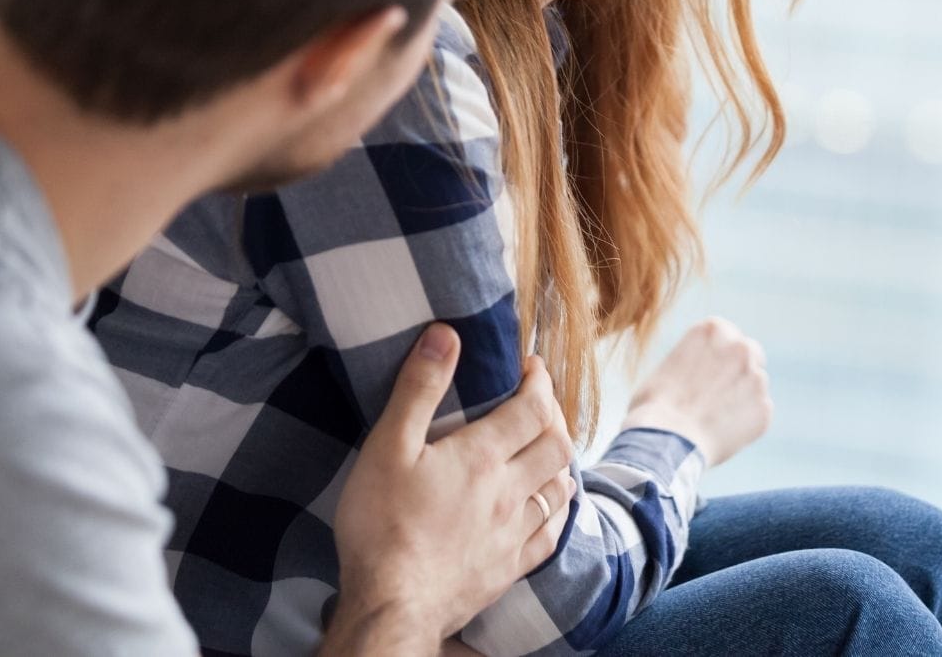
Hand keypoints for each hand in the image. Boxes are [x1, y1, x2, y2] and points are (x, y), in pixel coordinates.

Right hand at [322, 324, 575, 654]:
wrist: (392, 606)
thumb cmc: (381, 525)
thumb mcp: (388, 446)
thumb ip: (418, 389)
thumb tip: (446, 335)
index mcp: (481, 457)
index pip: (532, 407)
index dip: (538, 381)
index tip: (530, 366)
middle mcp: (509, 492)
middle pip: (555, 444)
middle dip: (552, 414)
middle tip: (536, 401)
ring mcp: (513, 534)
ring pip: (560, 488)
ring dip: (559, 460)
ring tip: (544, 447)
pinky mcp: (509, 569)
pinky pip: (551, 534)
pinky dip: (557, 510)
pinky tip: (547, 506)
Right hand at [622, 316, 771, 467]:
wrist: (666, 440)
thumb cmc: (655, 405)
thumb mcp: (669, 367)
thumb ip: (693, 361)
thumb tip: (700, 373)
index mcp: (712, 330)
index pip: (726, 333)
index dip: (718, 353)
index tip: (709, 369)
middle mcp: (739, 348)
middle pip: (751, 352)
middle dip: (740, 368)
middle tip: (721, 391)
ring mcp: (756, 379)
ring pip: (756, 384)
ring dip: (742, 396)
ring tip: (713, 418)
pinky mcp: (764, 409)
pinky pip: (758, 412)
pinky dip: (746, 422)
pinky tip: (720, 432)